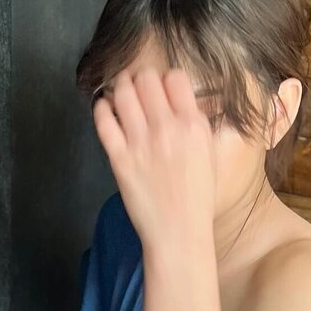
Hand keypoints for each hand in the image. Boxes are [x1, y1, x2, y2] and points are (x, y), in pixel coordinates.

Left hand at [92, 67, 215, 248]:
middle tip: (137, 84)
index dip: (166, 79)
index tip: (161, 87)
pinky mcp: (119, 158)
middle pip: (146, 79)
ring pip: (123, 93)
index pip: (175, 78)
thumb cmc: (197, 198)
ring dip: (120, 85)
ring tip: (119, 87)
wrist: (179, 232)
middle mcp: (166, 128)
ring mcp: (140, 142)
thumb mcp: (209, 154)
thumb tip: (181, 102)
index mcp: (193, 125)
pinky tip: (104, 108)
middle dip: (141, 77)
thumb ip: (195, 124)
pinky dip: (101, 108)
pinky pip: (103, 121)